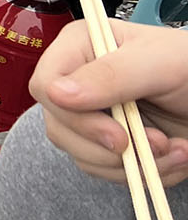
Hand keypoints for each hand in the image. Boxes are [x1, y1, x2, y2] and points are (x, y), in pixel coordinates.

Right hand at [33, 20, 187, 184]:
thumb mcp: (160, 64)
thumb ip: (111, 75)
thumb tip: (57, 93)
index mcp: (80, 47)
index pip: (45, 85)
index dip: (75, 116)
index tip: (118, 134)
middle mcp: (78, 81)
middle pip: (59, 127)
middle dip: (111, 147)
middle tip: (157, 142)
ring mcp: (92, 114)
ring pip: (81, 155)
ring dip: (133, 165)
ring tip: (174, 149)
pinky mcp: (107, 141)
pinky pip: (105, 170)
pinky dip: (141, 172)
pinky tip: (171, 155)